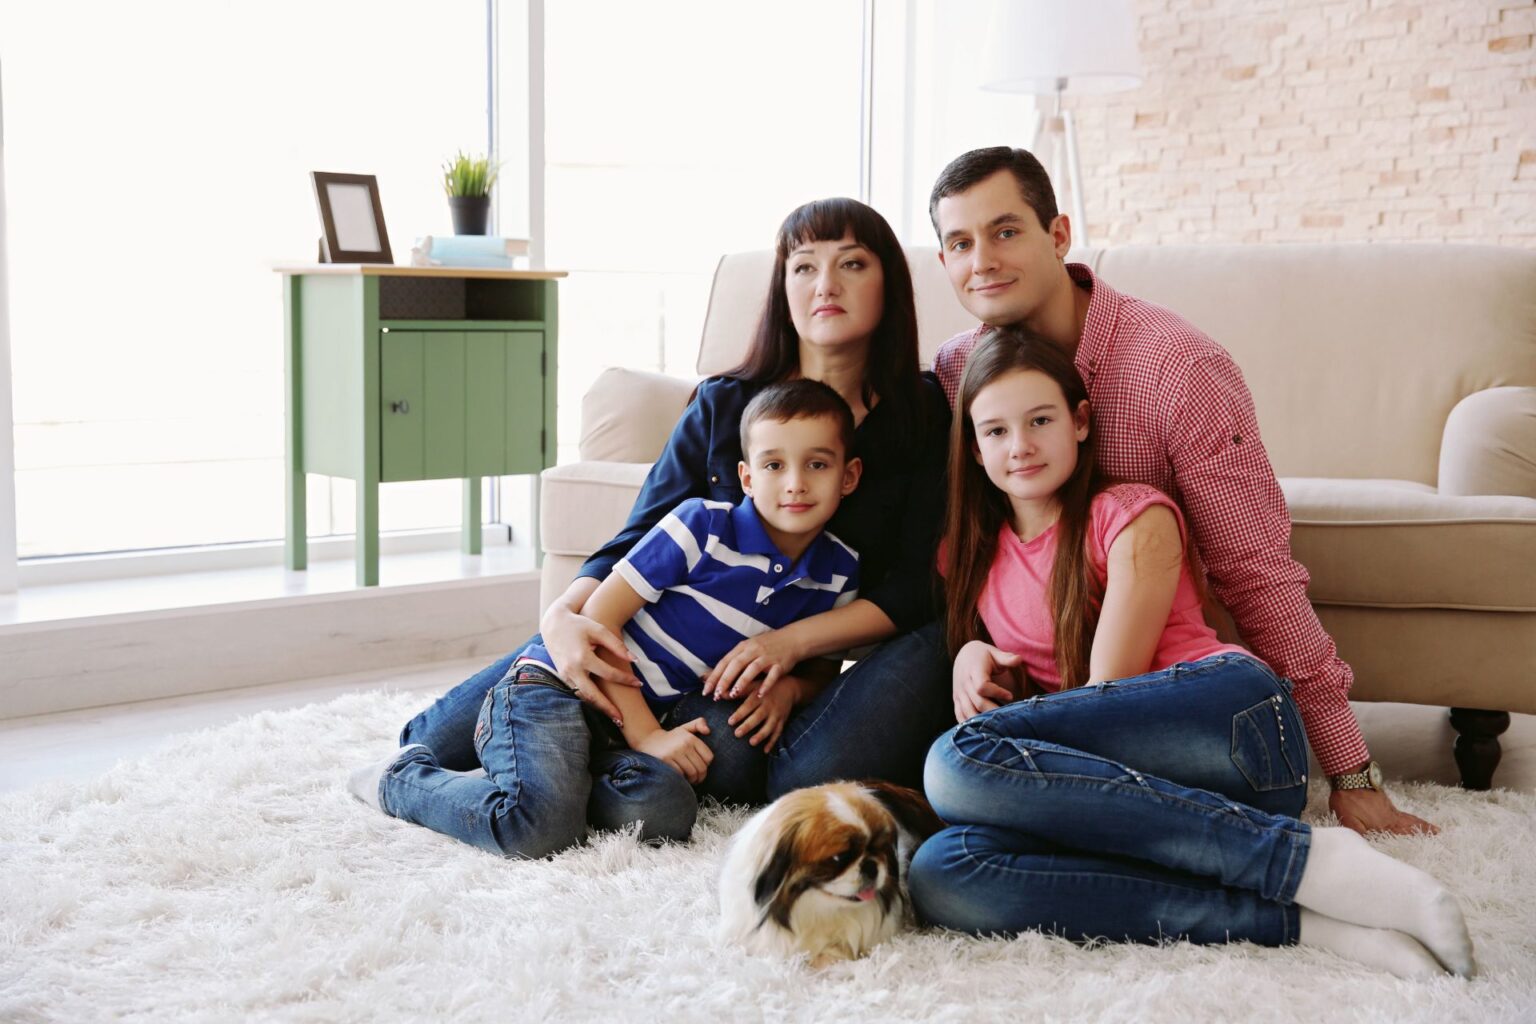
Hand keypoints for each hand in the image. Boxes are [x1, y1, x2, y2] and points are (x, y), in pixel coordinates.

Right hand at [540, 600, 640, 723]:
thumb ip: (616, 645)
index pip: (609, 674)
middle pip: (593, 695)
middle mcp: (572, 670)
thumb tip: (634, 660)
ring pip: (584, 697)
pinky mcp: (563, 677)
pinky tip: (601, 706)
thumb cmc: (579, 625)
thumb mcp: (598, 630)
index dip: (625, 680)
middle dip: (608, 709)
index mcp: (582, 657)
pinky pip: (577, 692)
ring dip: (598, 708)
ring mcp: (565, 675)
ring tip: (614, 718)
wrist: (553, 624)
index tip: (639, 683)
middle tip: (623, 720)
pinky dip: (589, 700)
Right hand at [632, 717, 713, 783]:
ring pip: (692, 772)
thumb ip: (699, 723)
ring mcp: (674, 752)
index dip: (707, 765)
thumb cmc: (671, 737)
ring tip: (690, 780)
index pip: (708, 757)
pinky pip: (680, 774)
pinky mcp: (665, 760)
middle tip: (697, 779)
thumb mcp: (685, 727)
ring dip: (692, 780)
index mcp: (691, 738)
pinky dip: (682, 778)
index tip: (702, 767)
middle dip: (701, 776)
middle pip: (701, 767)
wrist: (649, 740)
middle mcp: (684, 744)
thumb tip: (708, 731)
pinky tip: (680, 777)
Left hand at [702, 628, 803, 700]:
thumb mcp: (748, 648)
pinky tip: (759, 695)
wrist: (792, 639)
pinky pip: (772, 675)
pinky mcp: (779, 664)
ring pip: (752, 669)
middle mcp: (753, 650)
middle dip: (725, 680)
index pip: (725, 661)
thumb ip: (733, 660)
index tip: (706, 690)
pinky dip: (765, 685)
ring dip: (742, 682)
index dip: (715, 676)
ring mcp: (767, 656)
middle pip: (736, 665)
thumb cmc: (766, 646)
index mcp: (743, 647)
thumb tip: (712, 674)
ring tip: (734, 694)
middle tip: (716, 695)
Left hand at [727, 677, 800, 752]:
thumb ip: (738, 690)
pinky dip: (772, 742)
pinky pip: (778, 733)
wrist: (790, 687)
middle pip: (758, 717)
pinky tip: (765, 750)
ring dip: (761, 735)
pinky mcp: (782, 721)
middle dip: (748, 726)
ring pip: (769, 726)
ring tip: (751, 742)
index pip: (748, 706)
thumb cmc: (765, 686)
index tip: (730, 722)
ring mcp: (776, 714)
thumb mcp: (753, 685)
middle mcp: (769, 705)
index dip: (739, 714)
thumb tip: (719, 693)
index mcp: (759, 696)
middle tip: (737, 734)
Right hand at [953, 640, 1022, 722]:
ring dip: (982, 721)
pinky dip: (969, 724)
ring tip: (997, 726)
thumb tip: (1019, 659)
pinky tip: (981, 730)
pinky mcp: (956, 699)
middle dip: (994, 711)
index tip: (1010, 695)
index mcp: (974, 670)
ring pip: (968, 712)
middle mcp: (964, 683)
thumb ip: (1007, 658)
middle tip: (1008, 716)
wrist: (964, 655)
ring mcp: (959, 692)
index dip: (996, 693)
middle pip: (978, 702)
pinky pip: (959, 715)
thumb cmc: (984, 655)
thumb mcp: (995, 653)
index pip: (982, 686)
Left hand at [1329, 786, 1438, 835]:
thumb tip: (1366, 847)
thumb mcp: (1348, 820)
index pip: (1403, 834)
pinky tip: (1406, 818)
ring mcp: (1388, 807)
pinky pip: (1400, 812)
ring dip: (1418, 823)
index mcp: (1384, 823)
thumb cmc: (1348, 800)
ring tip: (1430, 827)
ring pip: (1406, 817)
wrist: (1349, 777)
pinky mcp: (1383, 801)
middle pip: (1410, 824)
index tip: (1432, 841)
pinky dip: (1408, 817)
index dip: (1416, 838)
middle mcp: (1390, 815)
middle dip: (1424, 829)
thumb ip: (1358, 834)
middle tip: (1439, 832)